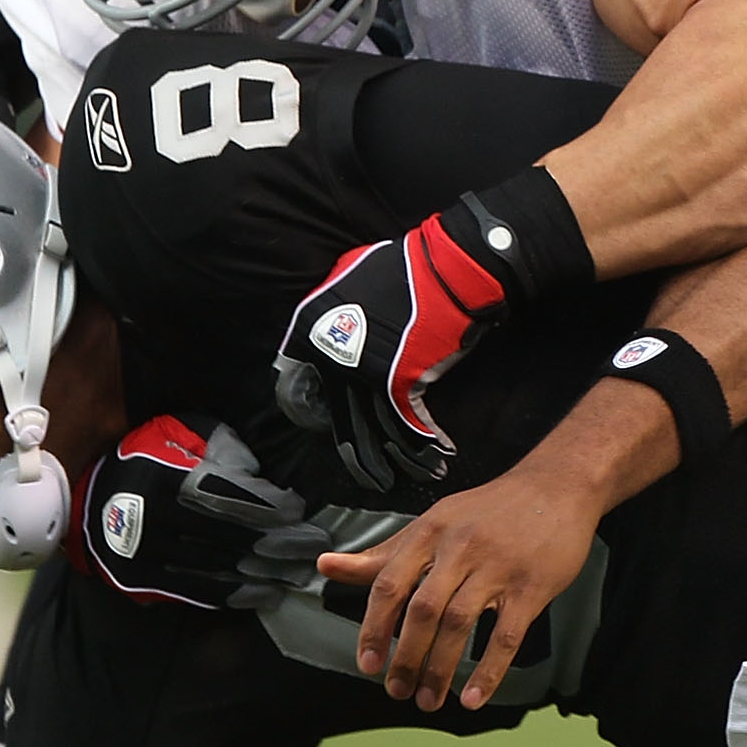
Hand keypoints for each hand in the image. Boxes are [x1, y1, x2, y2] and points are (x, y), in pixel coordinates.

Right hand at [79, 415, 329, 609]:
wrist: (88, 501)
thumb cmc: (149, 461)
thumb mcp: (181, 435)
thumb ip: (221, 448)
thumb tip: (258, 472)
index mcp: (171, 480)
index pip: (234, 497)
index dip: (273, 507)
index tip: (300, 512)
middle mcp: (160, 520)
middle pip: (235, 537)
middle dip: (282, 544)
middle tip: (315, 547)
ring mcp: (151, 555)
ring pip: (222, 570)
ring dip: (267, 575)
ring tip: (299, 575)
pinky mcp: (145, 581)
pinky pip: (199, 593)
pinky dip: (238, 595)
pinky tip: (266, 594)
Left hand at [274, 214, 510, 493]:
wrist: (448, 269)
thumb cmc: (405, 266)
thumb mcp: (350, 273)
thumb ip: (337, 306)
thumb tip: (335, 326)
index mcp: (312, 327)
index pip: (298, 382)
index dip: (315, 409)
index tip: (329, 424)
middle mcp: (332, 356)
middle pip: (341, 418)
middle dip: (357, 454)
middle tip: (368, 476)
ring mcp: (364, 373)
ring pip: (374, 430)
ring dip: (392, 460)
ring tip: (400, 480)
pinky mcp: (400, 383)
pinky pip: (410, 425)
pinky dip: (425, 446)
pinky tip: (437, 460)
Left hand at [318, 460, 602, 710]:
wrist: (558, 486)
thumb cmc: (490, 510)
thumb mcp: (433, 522)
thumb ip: (384, 553)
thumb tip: (325, 566)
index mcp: (431, 532)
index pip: (390, 584)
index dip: (374, 627)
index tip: (367, 664)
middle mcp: (460, 547)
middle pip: (423, 610)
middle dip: (406, 657)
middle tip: (398, 691)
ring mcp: (498, 567)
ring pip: (460, 624)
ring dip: (440, 668)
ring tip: (430, 700)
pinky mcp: (532, 586)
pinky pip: (507, 635)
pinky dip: (489, 670)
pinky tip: (473, 697)